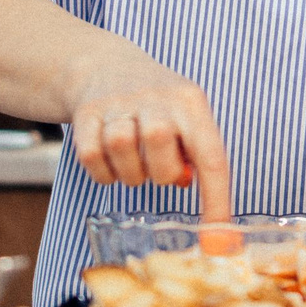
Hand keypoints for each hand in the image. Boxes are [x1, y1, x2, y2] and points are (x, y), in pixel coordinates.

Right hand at [66, 52, 232, 219]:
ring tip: (133, 164)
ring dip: (129, 173)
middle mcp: (157, 97)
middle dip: (160, 174)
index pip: (211, 157)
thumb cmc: (156, 106)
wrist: (106, 67)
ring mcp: (118, 102)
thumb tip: (186, 183)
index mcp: (191, 102)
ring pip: (122, 149)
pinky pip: (91, 157)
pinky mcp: (87, 112)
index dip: (216, 201)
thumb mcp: (186, 119)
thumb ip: (193, 153)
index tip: (218, 239)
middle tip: (155, 168)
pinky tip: (109, 162)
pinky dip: (102, 172)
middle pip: (161, 149)